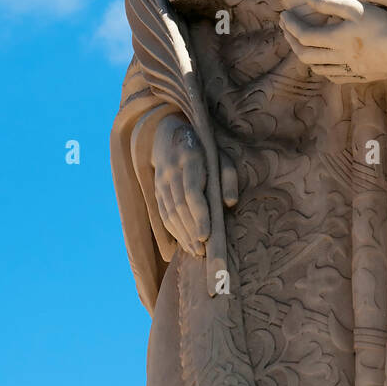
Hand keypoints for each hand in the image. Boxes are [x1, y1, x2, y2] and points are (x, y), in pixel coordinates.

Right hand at [151, 115, 235, 256]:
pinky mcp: (156, 190)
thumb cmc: (203, 148)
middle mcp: (171, 171)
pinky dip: (173, 230)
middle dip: (191, 231)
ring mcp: (160, 181)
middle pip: (179, 206)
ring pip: (169, 212)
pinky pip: (162, 213)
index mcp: (189, 159)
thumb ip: (228, 177)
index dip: (198, 215)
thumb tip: (230, 203)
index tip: (206, 236)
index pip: (192, 192)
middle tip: (202, 251)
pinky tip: (184, 241)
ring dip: (181, 234)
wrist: (168, 134)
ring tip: (195, 251)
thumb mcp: (220, 155)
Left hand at [279, 0, 386, 83]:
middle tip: (286, 28)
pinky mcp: (359, 76)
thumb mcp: (357, 8)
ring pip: (317, 68)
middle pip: (304, 54)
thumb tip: (309, 0)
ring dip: (303, 55)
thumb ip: (332, 3)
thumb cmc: (385, 24)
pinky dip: (321, 68)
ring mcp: (348, 69)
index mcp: (336, 38)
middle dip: (290, 41)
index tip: (283, 15)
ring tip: (300, 43)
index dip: (290, 25)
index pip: (303, 34)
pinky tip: (323, 61)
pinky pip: (333, 77)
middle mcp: (338, 56)